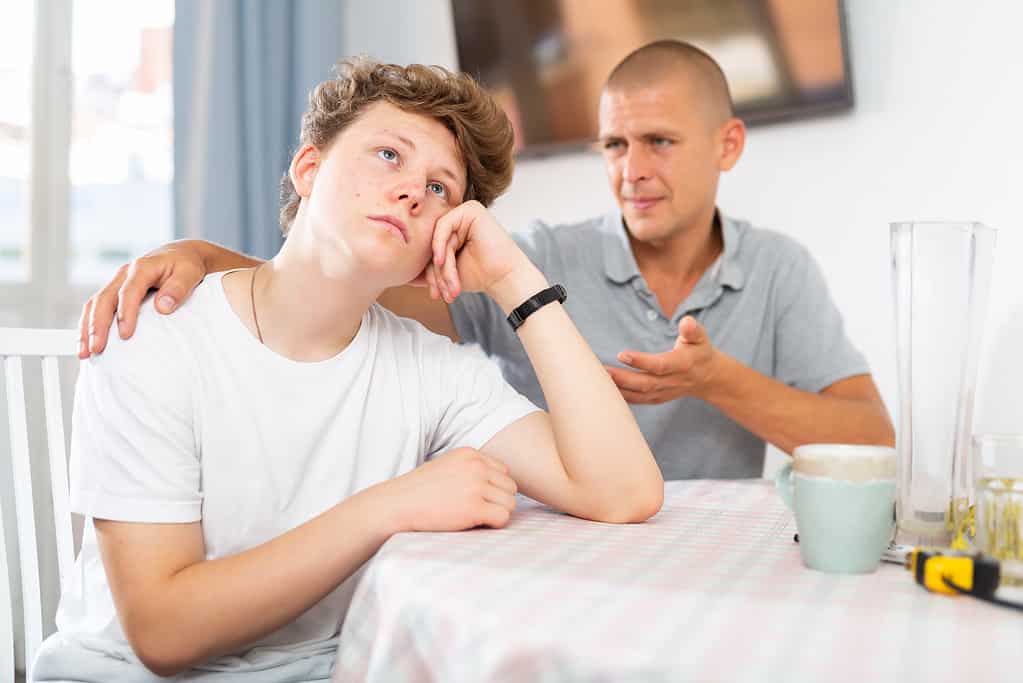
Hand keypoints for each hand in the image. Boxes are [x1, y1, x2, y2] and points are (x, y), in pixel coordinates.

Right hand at [77, 242, 208, 358]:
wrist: (181, 255)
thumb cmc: (186, 265)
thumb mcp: (190, 273)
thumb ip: (178, 288)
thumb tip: (163, 307)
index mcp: (142, 268)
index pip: (129, 291)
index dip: (125, 313)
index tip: (125, 335)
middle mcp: (125, 274)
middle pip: (104, 299)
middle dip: (97, 325)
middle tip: (96, 349)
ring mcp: (117, 283)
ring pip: (94, 304)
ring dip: (87, 328)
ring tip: (85, 353)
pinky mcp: (115, 292)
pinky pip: (96, 308)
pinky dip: (89, 325)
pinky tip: (86, 344)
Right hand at [383, 447, 517, 531]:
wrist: (397, 504)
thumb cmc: (419, 490)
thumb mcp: (448, 466)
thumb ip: (471, 469)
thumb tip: (498, 485)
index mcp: (470, 454)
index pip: (504, 471)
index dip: (494, 488)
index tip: (478, 498)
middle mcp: (476, 466)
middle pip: (510, 487)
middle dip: (498, 501)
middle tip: (478, 511)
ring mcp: (476, 486)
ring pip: (510, 503)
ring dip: (497, 513)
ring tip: (476, 517)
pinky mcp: (473, 507)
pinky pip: (503, 518)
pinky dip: (493, 524)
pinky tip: (476, 524)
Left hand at [419, 200, 533, 303]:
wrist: (504, 280)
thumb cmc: (480, 276)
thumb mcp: (446, 273)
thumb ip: (427, 270)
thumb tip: (403, 275)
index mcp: (452, 230)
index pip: (430, 249)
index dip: (429, 273)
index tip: (434, 294)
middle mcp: (458, 219)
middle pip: (432, 244)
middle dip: (435, 273)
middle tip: (441, 294)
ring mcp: (465, 212)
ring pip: (437, 239)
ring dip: (443, 268)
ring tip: (451, 288)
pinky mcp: (471, 209)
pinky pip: (443, 226)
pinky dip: (440, 246)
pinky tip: (442, 261)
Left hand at [605, 316, 720, 404]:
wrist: (708, 377)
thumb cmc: (699, 351)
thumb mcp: (700, 338)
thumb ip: (692, 330)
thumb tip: (687, 321)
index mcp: (682, 365)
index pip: (660, 365)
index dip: (641, 361)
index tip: (622, 354)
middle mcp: (672, 381)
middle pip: (644, 383)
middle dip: (622, 379)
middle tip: (601, 370)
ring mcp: (665, 392)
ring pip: (639, 395)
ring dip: (618, 389)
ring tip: (597, 380)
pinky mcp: (657, 398)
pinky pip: (638, 400)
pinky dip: (622, 398)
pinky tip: (605, 391)